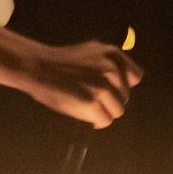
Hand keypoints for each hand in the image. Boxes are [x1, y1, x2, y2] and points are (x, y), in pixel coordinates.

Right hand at [20, 41, 143, 128]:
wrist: (37, 66)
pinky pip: (105, 120)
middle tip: (93, 100)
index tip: (109, 89)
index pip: (135, 77)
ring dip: (104, 112)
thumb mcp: (91, 52)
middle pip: (125, 96)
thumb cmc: (60, 62)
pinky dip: (96, 122)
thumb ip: (108, 63)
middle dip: (111, 101)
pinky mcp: (92, 103)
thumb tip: (122, 80)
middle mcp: (112, 68)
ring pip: (117, 111)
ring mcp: (103, 86)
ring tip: (88, 108)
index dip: (122, 86)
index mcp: (113, 54)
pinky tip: (85, 116)